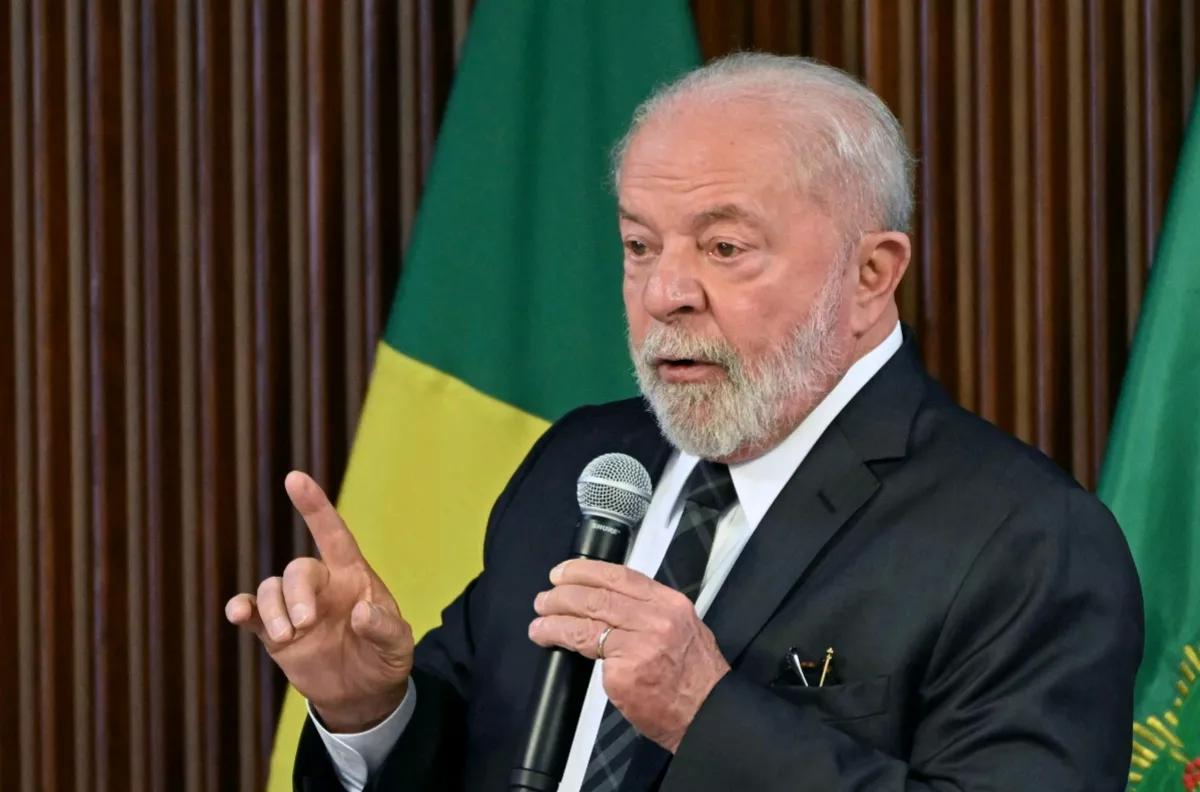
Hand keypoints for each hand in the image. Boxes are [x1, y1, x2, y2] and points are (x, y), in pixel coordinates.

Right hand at [225, 471, 413, 731]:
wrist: (363, 694)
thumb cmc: (385, 658)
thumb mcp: (398, 645)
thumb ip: (385, 627)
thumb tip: (360, 612)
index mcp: (353, 577)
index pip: (333, 534)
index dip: (315, 507)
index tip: (294, 478)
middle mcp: (320, 586)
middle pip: (297, 570)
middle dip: (296, 592)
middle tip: (306, 624)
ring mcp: (295, 608)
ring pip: (271, 589)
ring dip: (273, 610)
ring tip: (287, 637)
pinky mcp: (275, 634)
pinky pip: (252, 613)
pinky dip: (242, 609)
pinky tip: (238, 613)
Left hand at [527, 559, 729, 751]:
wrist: (707, 713)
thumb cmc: (693, 676)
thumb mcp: (682, 627)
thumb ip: (649, 611)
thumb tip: (609, 599)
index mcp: (670, 604)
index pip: (621, 576)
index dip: (586, 571)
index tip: (565, 571)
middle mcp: (656, 620)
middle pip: (598, 596)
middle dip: (563, 594)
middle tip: (545, 598)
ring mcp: (639, 646)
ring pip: (586, 621)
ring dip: (554, 618)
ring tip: (539, 619)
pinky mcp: (623, 673)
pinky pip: (588, 652)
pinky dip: (563, 642)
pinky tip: (550, 640)